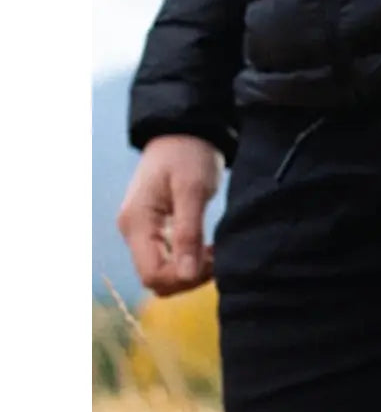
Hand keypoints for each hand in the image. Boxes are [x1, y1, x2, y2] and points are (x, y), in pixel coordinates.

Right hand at [117, 135, 222, 295]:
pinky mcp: (153, 230)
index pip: (152, 275)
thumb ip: (189, 233)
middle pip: (156, 279)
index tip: (213, 261)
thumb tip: (186, 274)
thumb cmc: (189, 154)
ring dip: (190, 271)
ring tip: (214, 251)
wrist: (182, 132)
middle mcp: (132, 231)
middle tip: (217, 257)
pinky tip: (208, 249)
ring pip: (162, 273)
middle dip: (188, 277)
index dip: (184, 278)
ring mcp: (141, 232)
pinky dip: (189, 261)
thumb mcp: (193, 191)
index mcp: (137, 222)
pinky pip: (167, 260)